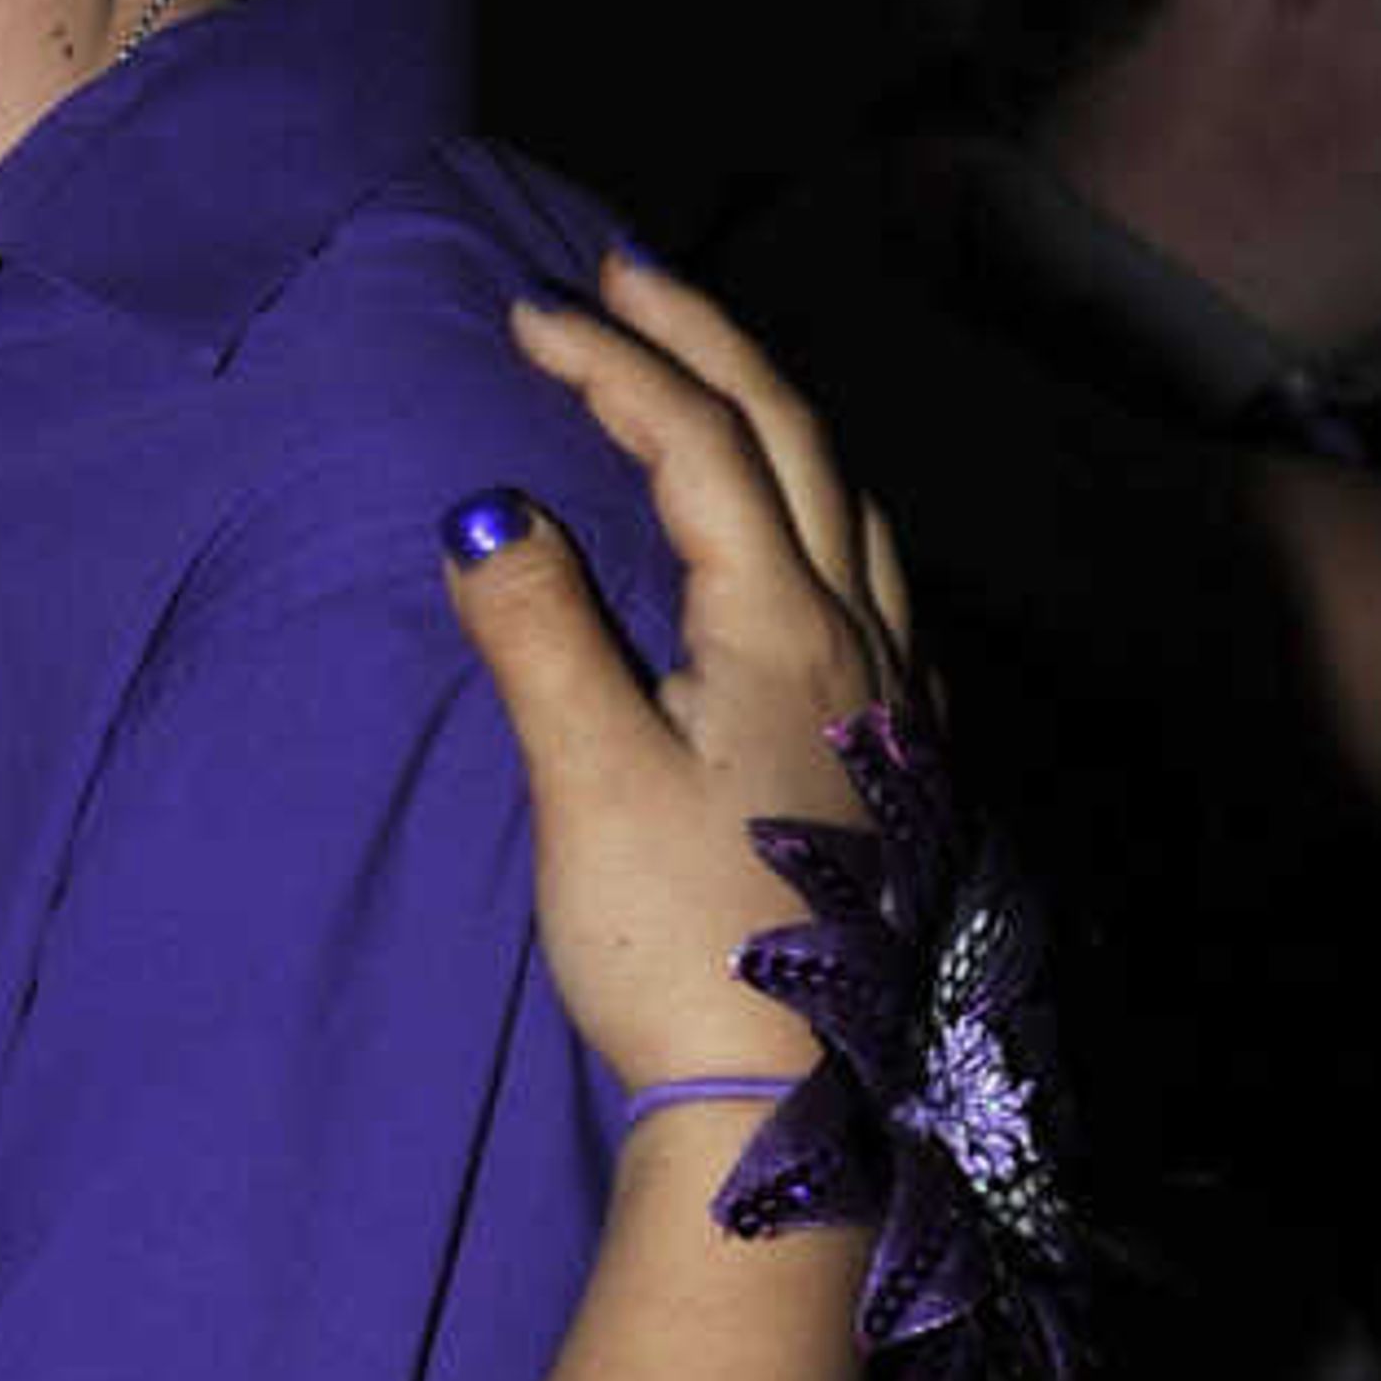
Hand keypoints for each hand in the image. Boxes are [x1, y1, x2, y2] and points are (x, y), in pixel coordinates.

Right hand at [444, 253, 910, 1097]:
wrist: (788, 1102)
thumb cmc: (682, 944)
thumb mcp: (587, 780)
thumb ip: (539, 631)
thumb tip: (487, 508)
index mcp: (786, 628)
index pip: (699, 443)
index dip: (613, 363)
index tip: (528, 312)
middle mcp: (861, 642)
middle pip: (794, 440)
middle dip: (705, 343)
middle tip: (624, 277)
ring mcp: (893, 702)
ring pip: (848, 505)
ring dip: (773, 417)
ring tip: (706, 379)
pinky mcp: (894, 763)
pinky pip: (872, 579)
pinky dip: (818, 509)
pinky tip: (797, 543)